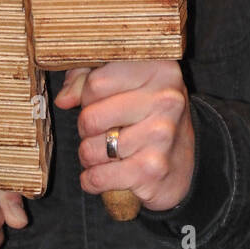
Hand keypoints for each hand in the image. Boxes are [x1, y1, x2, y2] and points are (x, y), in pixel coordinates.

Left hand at [55, 60, 194, 211]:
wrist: (185, 163)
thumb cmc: (148, 117)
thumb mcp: (126, 84)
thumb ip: (88, 79)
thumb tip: (64, 99)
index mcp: (159, 69)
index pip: (96, 81)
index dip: (87, 96)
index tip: (99, 102)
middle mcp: (165, 99)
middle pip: (90, 116)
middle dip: (86, 129)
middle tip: (102, 131)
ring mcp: (161, 135)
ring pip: (90, 149)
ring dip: (90, 155)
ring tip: (107, 151)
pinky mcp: (152, 169)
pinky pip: (97, 177)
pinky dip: (92, 180)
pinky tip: (105, 173)